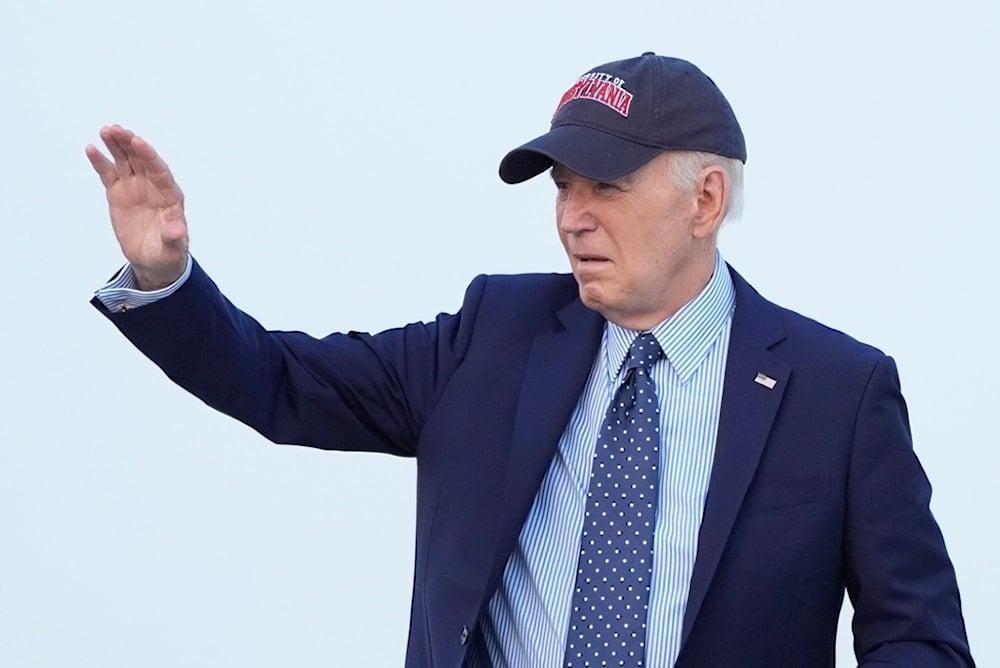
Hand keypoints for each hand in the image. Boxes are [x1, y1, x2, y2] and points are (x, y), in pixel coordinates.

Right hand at [86, 125, 188, 290]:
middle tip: (117, 129)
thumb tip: (177, 231)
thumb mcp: (172, 249)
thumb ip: (174, 237)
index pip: (159, 170)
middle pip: (141, 160)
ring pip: (125, 161)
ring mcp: (135, 187)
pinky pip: (108, 174)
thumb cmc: (167, 254)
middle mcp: (153, 186)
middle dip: (130, 144)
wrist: (153, 260)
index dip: (149, 155)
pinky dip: (100, 161)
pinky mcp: (119, 193)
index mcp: (170, 196)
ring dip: (116, 145)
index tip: (137, 141)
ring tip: (106, 130)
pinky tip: (91, 148)